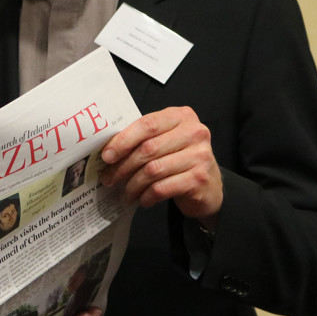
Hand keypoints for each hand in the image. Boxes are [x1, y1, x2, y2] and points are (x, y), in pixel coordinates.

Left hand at [100, 106, 222, 227]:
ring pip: (153, 170)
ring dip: (133, 184)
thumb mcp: (166, 140)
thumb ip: (145, 138)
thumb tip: (109, 151)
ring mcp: (200, 156)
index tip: (107, 156)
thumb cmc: (181, 159)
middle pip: (148, 148)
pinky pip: (163, 188)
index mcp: (182, 116)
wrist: (209, 186)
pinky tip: (142, 199)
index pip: (148, 124)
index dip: (123, 140)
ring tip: (126, 192)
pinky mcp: (199, 179)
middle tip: (109, 178)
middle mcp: (195, 132)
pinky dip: (147, 196)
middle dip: (124, 166)